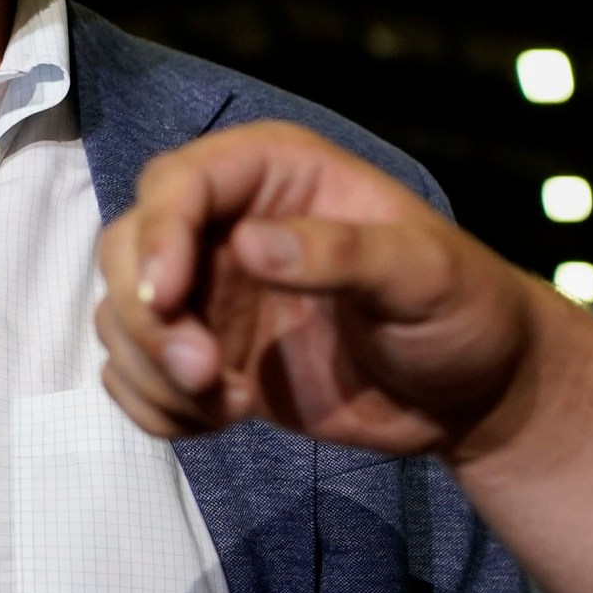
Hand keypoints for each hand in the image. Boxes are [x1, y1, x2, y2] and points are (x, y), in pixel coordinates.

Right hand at [95, 121, 539, 456]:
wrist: (472, 392)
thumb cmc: (465, 311)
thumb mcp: (426, 273)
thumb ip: (345, 253)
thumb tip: (250, 247)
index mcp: (275, 174)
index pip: (177, 184)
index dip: (158, 236)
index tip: (170, 298)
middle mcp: (226, 223)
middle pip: (126, 248)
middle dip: (146, 318)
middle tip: (204, 373)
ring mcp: (209, 292)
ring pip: (120, 317)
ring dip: (152, 370)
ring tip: (229, 404)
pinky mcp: (204, 354)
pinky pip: (134, 375)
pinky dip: (157, 406)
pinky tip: (225, 418)